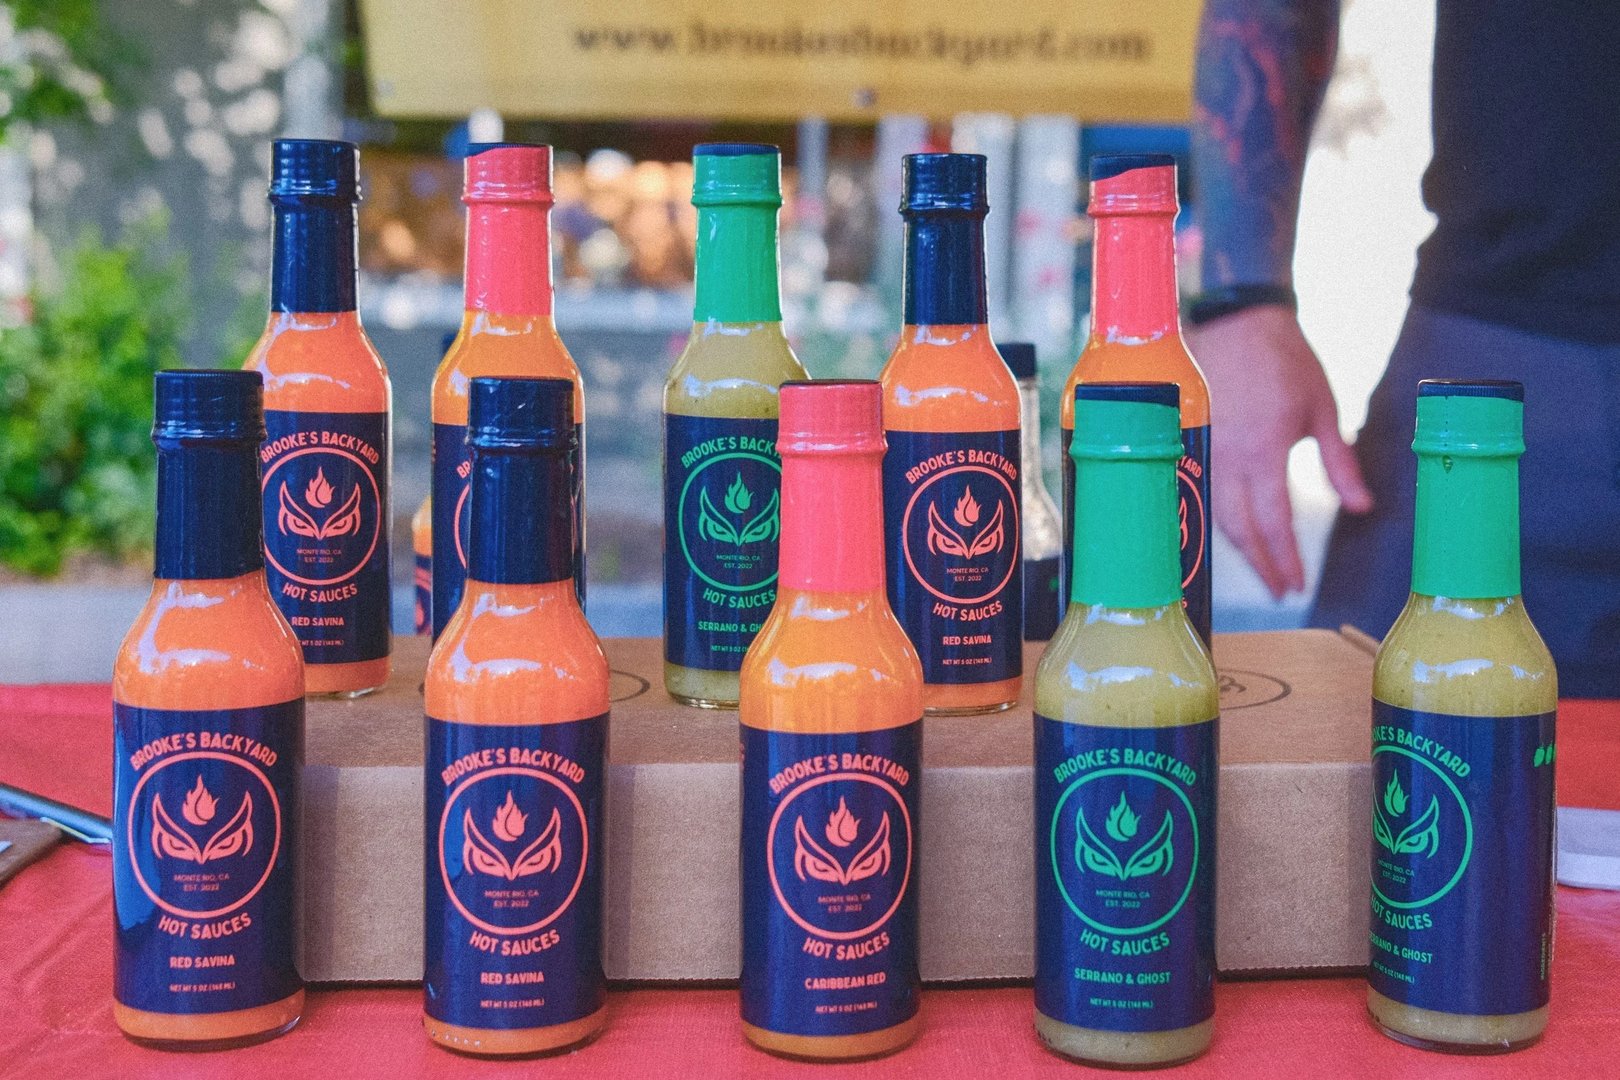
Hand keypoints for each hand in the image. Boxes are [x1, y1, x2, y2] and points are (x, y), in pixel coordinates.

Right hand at [1187, 304, 1372, 597]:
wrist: (1238, 319)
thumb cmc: (1286, 359)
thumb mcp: (1324, 409)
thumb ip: (1340, 464)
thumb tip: (1363, 507)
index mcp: (1264, 452)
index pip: (1273, 522)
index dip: (1284, 559)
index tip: (1295, 586)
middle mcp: (1228, 458)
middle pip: (1239, 529)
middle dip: (1260, 564)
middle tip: (1279, 589)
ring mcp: (1205, 450)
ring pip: (1217, 514)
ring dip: (1239, 547)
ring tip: (1261, 567)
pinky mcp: (1193, 441)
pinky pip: (1204, 491)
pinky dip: (1219, 519)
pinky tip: (1234, 532)